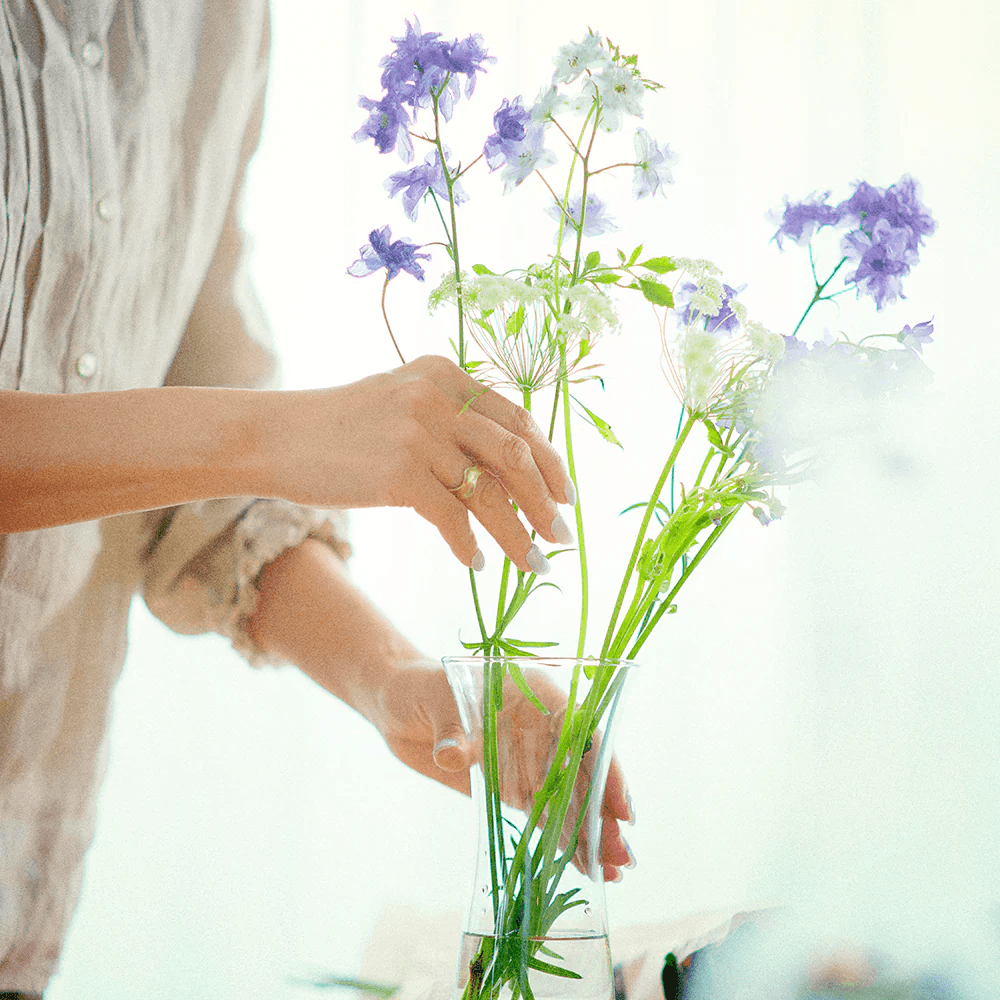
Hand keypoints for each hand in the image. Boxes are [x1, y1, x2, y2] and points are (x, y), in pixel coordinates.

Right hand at [268, 355, 574, 572]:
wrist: (276, 436)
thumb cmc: (342, 427)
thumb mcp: (403, 401)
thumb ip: (454, 422)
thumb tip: (512, 473)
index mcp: (446, 375)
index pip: (517, 419)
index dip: (549, 461)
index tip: (564, 497)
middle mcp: (438, 398)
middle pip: (515, 455)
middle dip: (546, 502)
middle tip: (562, 538)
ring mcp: (417, 434)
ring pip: (489, 493)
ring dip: (519, 535)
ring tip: (533, 564)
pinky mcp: (397, 474)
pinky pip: (452, 517)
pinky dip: (470, 545)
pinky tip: (476, 563)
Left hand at [376, 660, 633, 881]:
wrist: (399, 705)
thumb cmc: (423, 688)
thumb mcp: (437, 701)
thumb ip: (452, 730)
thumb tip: (452, 755)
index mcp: (538, 693)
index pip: (582, 730)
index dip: (605, 767)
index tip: (621, 806)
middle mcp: (542, 728)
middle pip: (584, 771)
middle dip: (605, 813)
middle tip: (622, 854)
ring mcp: (530, 758)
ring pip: (571, 798)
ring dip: (591, 833)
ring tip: (613, 871)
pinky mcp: (513, 786)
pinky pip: (545, 814)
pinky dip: (563, 840)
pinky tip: (584, 867)